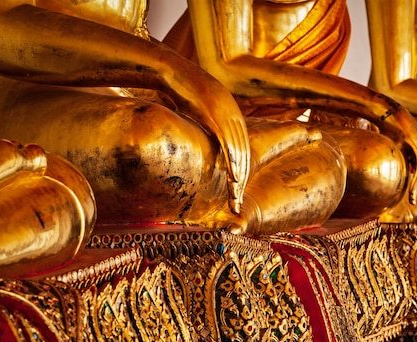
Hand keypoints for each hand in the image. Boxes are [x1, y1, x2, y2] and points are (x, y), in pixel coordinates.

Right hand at [163, 59, 250, 212]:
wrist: (171, 71)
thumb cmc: (181, 90)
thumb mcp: (199, 110)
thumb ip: (208, 124)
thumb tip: (206, 137)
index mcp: (233, 113)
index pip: (242, 145)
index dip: (242, 166)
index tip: (238, 184)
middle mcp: (234, 114)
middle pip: (244, 151)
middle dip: (243, 176)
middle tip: (238, 196)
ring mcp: (227, 115)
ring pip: (239, 150)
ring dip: (238, 174)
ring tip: (236, 193)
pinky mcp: (216, 117)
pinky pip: (228, 144)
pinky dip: (232, 163)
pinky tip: (233, 178)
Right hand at [377, 102, 416, 204]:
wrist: (382, 109)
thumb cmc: (382, 125)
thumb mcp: (389, 143)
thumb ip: (393, 154)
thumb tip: (386, 166)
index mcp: (415, 144)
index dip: (415, 180)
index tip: (411, 194)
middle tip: (413, 199)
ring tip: (413, 196)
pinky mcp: (415, 141)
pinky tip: (412, 184)